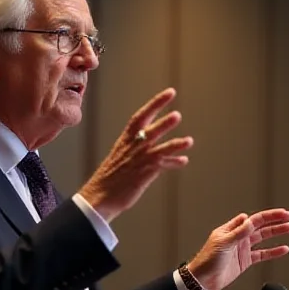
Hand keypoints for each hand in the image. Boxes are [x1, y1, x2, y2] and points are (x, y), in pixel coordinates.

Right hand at [78, 88, 192, 221]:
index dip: (155, 104)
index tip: (170, 93)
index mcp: (125, 140)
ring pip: (159, 148)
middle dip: (164, 122)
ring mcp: (138, 160)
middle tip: (178, 115)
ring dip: (175, 144)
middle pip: (150, 130)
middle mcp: (132, 147)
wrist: (99, 196)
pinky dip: (174, 162)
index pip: (140, 117)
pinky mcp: (143, 173)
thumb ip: (137, 149)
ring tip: (189, 140)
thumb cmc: (109, 179)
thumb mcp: (121, 157)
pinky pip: (162, 165)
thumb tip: (153, 149)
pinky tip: (184, 160)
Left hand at [186, 209, 288, 289]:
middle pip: (261, 226)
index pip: (254, 219)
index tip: (282, 213)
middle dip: (275, 221)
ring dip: (276, 233)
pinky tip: (282, 249)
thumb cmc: (207, 260)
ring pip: (263, 238)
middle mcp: (239, 237)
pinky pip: (262, 254)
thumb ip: (239, 232)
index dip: (269, 216)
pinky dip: (273, 251)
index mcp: (232, 229)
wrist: (203, 280)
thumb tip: (250, 220)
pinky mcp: (245, 260)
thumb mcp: (224, 243)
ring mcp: (242, 248)